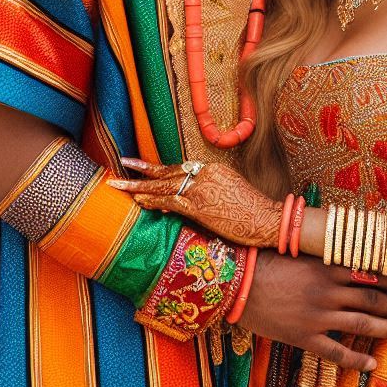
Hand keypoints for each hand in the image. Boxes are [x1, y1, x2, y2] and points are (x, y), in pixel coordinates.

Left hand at [110, 158, 282, 247]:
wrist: (267, 219)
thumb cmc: (251, 211)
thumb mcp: (230, 191)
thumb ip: (208, 191)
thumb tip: (182, 203)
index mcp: (213, 168)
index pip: (180, 168)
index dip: (160, 172)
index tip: (144, 172)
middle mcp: (205, 174)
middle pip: (167, 172)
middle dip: (141, 170)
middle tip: (121, 166)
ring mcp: (201, 189)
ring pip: (163, 185)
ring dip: (138, 185)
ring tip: (118, 184)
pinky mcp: (200, 206)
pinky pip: (170, 201)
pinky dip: (153, 200)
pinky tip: (139, 201)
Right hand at [241, 252, 386, 371]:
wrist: (236, 284)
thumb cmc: (264, 261)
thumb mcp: (297, 250)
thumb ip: (322, 253)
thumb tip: (344, 245)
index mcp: (327, 268)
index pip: (370, 272)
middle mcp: (328, 291)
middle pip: (372, 299)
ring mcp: (318, 316)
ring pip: (363, 323)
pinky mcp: (305, 337)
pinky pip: (337, 351)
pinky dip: (357, 358)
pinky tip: (373, 364)